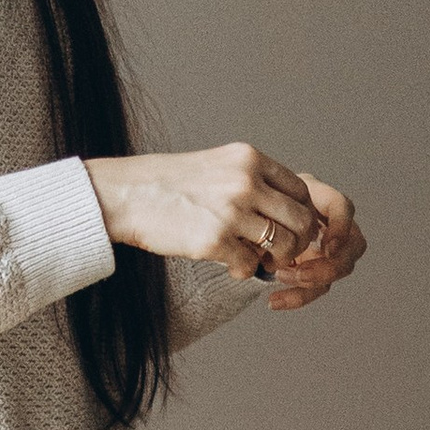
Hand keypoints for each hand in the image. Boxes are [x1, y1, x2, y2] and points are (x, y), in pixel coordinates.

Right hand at [86, 144, 323, 277]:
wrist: (128, 194)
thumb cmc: (171, 183)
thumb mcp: (218, 165)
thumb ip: (252, 179)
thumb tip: (285, 209)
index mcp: (249, 159)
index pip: (301, 191)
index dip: (301, 215)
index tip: (289, 228)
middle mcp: (246, 182)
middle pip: (301, 220)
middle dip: (298, 242)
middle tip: (282, 251)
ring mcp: (231, 211)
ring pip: (284, 245)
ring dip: (275, 259)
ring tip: (259, 259)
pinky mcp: (214, 240)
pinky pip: (251, 265)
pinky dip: (245, 270)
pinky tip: (231, 265)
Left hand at [258, 174, 365, 309]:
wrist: (244, 225)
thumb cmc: (252, 207)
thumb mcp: (254, 203)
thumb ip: (265, 215)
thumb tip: (263, 240)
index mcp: (318, 199)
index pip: (343, 207)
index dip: (341, 228)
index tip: (327, 248)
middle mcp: (331, 224)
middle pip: (353, 246)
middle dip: (329, 266)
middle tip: (300, 274)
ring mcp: (327, 249)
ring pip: (338, 271)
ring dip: (312, 282)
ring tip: (279, 278)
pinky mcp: (316, 271)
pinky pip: (316, 288)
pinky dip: (296, 296)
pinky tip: (274, 300)